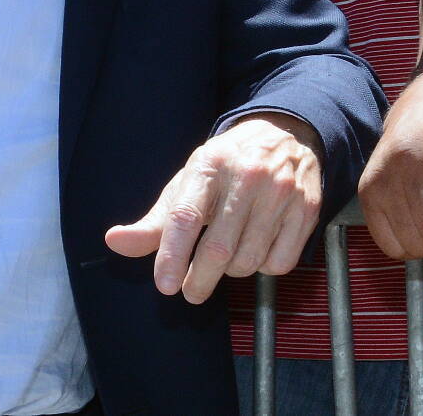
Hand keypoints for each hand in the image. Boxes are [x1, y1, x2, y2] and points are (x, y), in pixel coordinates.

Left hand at [104, 113, 322, 302]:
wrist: (286, 133)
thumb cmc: (227, 165)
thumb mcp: (188, 183)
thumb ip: (154, 221)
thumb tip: (114, 242)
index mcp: (210, 164)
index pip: (185, 217)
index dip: (171, 256)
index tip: (164, 285)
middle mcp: (249, 174)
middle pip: (218, 248)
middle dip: (198, 281)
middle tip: (190, 290)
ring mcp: (282, 191)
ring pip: (248, 260)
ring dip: (231, 272)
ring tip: (228, 256)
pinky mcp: (307, 207)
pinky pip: (280, 262)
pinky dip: (264, 266)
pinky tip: (258, 247)